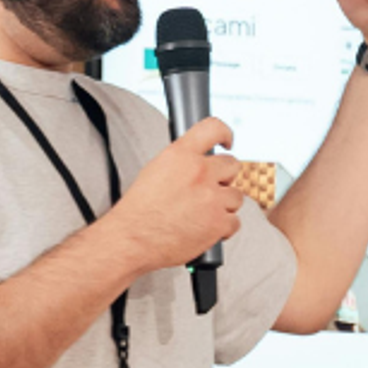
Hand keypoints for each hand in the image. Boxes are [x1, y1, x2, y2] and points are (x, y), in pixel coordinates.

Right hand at [105, 117, 244, 270]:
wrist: (132, 238)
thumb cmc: (138, 210)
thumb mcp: (154, 171)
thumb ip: (180, 162)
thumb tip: (197, 161)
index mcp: (180, 155)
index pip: (213, 129)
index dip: (225, 134)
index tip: (227, 142)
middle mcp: (199, 172)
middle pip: (231, 165)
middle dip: (223, 178)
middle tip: (209, 189)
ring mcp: (211, 198)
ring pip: (236, 196)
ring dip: (223, 205)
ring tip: (202, 214)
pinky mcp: (218, 223)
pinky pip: (234, 221)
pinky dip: (223, 228)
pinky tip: (205, 229)